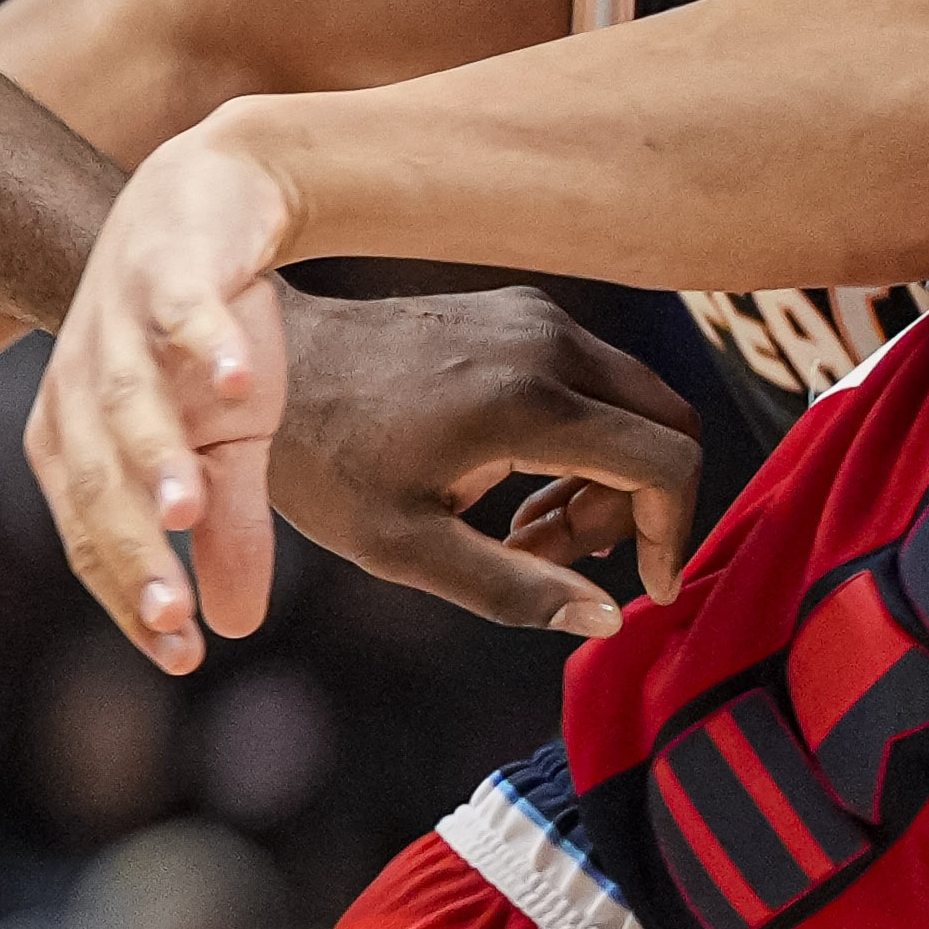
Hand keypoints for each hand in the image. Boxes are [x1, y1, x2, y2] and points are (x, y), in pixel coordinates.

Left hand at [27, 131, 302, 660]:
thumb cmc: (204, 344)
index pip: (90, 536)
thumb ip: (228, 525)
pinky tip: (238, 382)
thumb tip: (233, 626)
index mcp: (75, 442)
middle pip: (97, 481)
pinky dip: (206, 344)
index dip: (132, 594)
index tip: (178, 656)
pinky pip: (182, 312)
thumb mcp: (226, 442)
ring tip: (189, 507)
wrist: (215, 205)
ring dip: (156, 453)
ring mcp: (117, 323)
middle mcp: (78, 388)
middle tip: (171, 618)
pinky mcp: (166, 269)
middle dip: (134, 550)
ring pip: (125, 400)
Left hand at [32, 240, 694, 670]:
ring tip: (523, 528)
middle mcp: (547, 341)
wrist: (254, 370)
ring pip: (636, 402)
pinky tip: (508, 479)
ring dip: (606, 474)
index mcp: (529, 399)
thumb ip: (513, 588)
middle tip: (554, 551)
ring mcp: (534, 314)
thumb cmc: (319, 461)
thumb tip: (608, 620)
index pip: (668, 464)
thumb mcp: (405, 547)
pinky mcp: (517, 308)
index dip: (673, 533)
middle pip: (668, 427)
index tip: (648, 585)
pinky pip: (593, 377)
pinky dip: (582, 434)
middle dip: (636, 506)